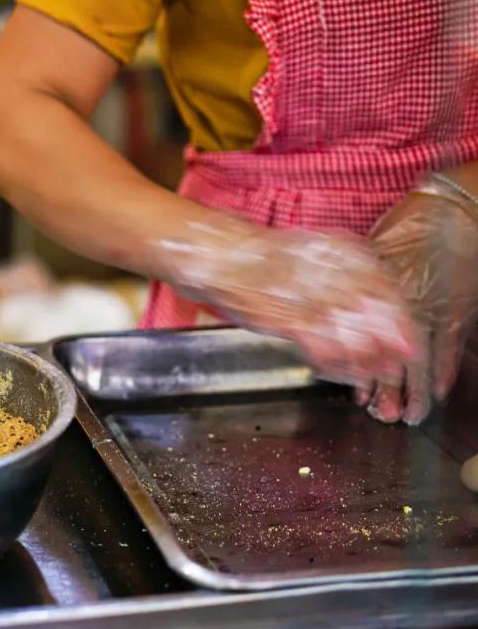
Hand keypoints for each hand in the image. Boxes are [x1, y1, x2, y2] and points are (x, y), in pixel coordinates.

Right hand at [162, 220, 418, 386]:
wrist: (218, 255)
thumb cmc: (259, 258)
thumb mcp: (309, 254)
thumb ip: (339, 273)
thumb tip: (371, 302)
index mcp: (338, 250)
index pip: (384, 286)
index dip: (400, 316)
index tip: (410, 338)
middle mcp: (329, 270)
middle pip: (374, 311)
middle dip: (392, 341)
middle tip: (403, 364)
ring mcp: (307, 294)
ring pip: (352, 331)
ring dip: (367, 358)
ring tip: (375, 378)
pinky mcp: (285, 316)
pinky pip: (321, 345)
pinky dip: (335, 363)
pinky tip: (342, 375)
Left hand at [358, 194, 477, 423]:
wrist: (453, 210)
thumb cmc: (409, 225)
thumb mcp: (371, 253)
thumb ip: (358, 285)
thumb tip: (333, 308)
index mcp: (375, 294)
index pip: (360, 340)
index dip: (354, 368)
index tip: (353, 391)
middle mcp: (400, 308)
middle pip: (388, 356)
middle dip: (384, 389)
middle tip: (377, 414)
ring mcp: (431, 311)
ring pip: (419, 359)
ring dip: (413, 390)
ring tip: (407, 415)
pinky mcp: (457, 309)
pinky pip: (450, 345)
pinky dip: (446, 369)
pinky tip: (440, 391)